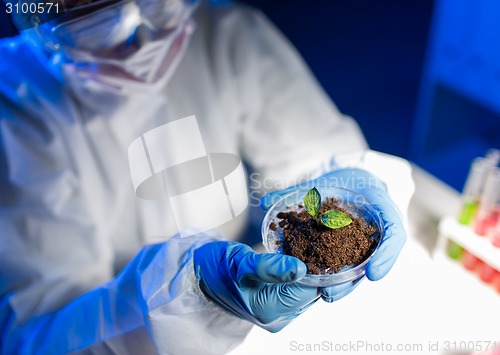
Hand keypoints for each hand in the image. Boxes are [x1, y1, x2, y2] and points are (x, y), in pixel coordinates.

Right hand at [194, 241, 319, 331]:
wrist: (198, 274)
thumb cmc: (215, 267)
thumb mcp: (240, 262)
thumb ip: (270, 266)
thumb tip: (302, 269)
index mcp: (270, 310)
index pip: (312, 290)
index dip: (326, 268)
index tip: (334, 245)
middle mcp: (278, 315)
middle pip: (314, 290)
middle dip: (323, 266)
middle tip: (331, 239)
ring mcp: (278, 310)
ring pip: (309, 287)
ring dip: (316, 266)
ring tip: (322, 243)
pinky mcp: (277, 302)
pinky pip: (300, 286)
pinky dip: (305, 269)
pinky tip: (309, 252)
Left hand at [261, 168, 405, 294]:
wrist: (358, 182)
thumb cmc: (347, 180)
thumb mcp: (326, 180)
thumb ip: (297, 191)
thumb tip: (266, 202)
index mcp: (383, 206)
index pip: (394, 234)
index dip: (386, 256)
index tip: (372, 275)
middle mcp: (381, 228)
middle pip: (374, 261)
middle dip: (352, 281)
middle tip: (331, 294)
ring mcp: (371, 242)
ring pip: (362, 267)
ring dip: (344, 284)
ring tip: (324, 296)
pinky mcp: (358, 249)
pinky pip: (351, 264)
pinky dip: (337, 275)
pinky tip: (320, 286)